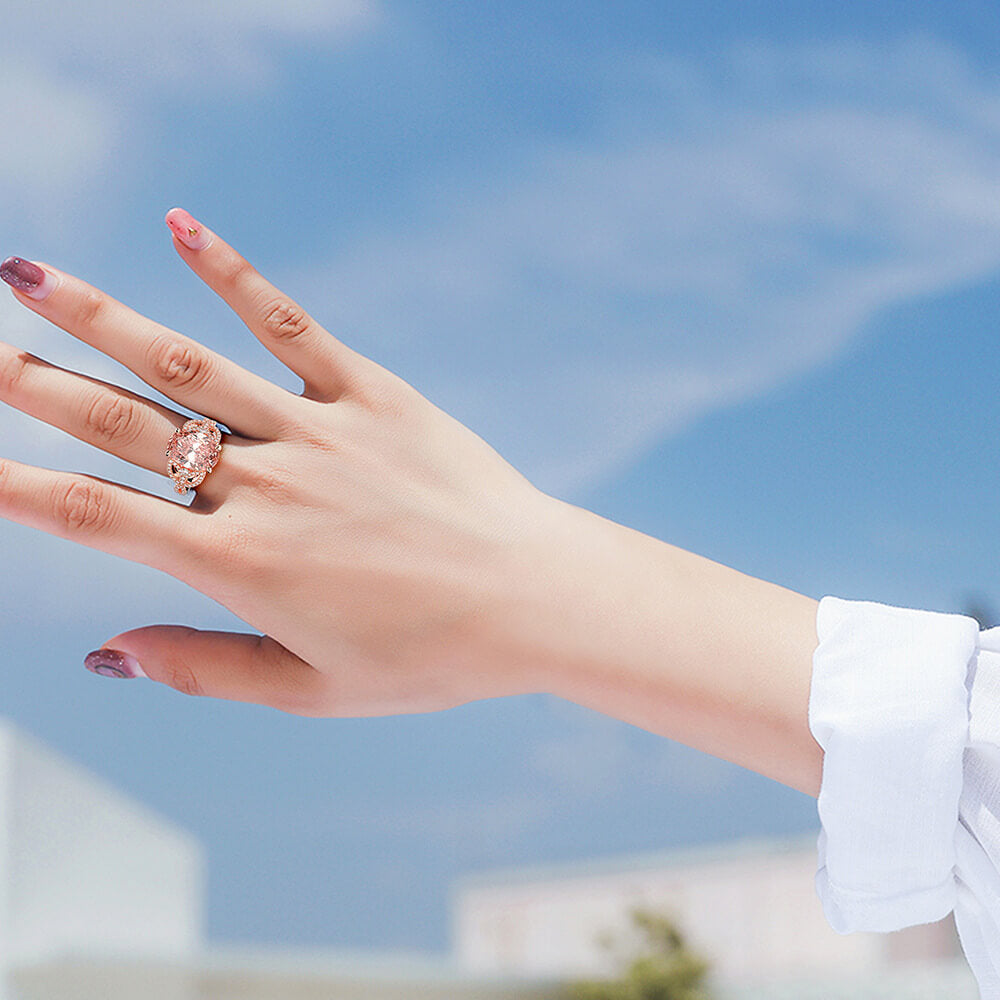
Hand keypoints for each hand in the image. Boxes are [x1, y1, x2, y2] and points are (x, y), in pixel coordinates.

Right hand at [0, 208, 551, 715]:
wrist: (534, 600)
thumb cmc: (428, 656)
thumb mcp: (311, 689)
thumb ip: (202, 667)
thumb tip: (102, 654)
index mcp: (241, 566)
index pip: (98, 516)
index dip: (16, 485)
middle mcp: (267, 489)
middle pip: (125, 426)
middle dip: (36, 385)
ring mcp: (321, 434)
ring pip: (190, 366)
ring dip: (102, 316)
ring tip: (27, 276)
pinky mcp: (375, 395)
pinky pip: (293, 326)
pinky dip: (236, 274)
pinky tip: (181, 225)